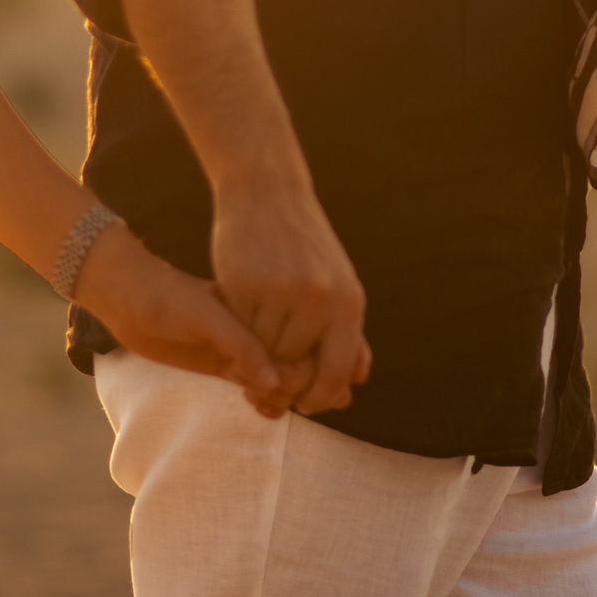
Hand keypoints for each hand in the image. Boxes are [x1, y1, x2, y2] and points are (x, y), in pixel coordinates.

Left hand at [74, 225, 287, 416]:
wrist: (130, 300)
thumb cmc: (168, 298)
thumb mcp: (207, 316)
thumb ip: (241, 346)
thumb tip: (275, 382)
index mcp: (259, 305)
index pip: (295, 340)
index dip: (298, 365)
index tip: (285, 382)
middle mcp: (254, 326)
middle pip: (291, 360)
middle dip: (289, 384)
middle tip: (271, 399)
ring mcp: (239, 347)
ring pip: (274, 377)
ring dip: (277, 395)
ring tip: (264, 407)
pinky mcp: (223, 364)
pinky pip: (253, 384)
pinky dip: (263, 399)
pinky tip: (261, 409)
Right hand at [207, 177, 371, 414]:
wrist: (268, 193)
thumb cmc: (305, 248)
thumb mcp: (338, 283)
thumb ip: (347, 333)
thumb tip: (357, 381)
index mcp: (348, 303)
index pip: (333, 374)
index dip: (316, 397)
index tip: (302, 402)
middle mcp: (319, 298)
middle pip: (293, 367)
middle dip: (280, 381)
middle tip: (268, 387)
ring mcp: (281, 290)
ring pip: (263, 353)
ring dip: (256, 359)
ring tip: (253, 357)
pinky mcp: (245, 283)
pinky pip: (239, 331)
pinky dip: (238, 336)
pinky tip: (239, 328)